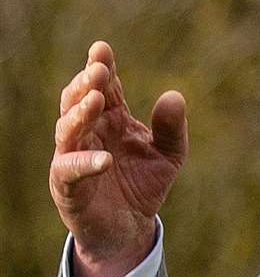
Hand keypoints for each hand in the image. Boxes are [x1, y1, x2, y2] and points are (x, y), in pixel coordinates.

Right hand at [49, 41, 187, 276]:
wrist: (130, 228)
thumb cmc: (143, 184)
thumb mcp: (169, 155)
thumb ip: (173, 128)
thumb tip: (174, 95)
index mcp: (110, 120)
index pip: (102, 87)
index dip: (101, 67)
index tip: (102, 49)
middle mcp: (87, 134)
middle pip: (78, 101)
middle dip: (85, 83)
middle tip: (97, 70)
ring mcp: (73, 158)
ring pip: (67, 129)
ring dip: (80, 113)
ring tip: (96, 100)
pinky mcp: (67, 187)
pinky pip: (70, 170)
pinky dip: (85, 162)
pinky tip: (104, 158)